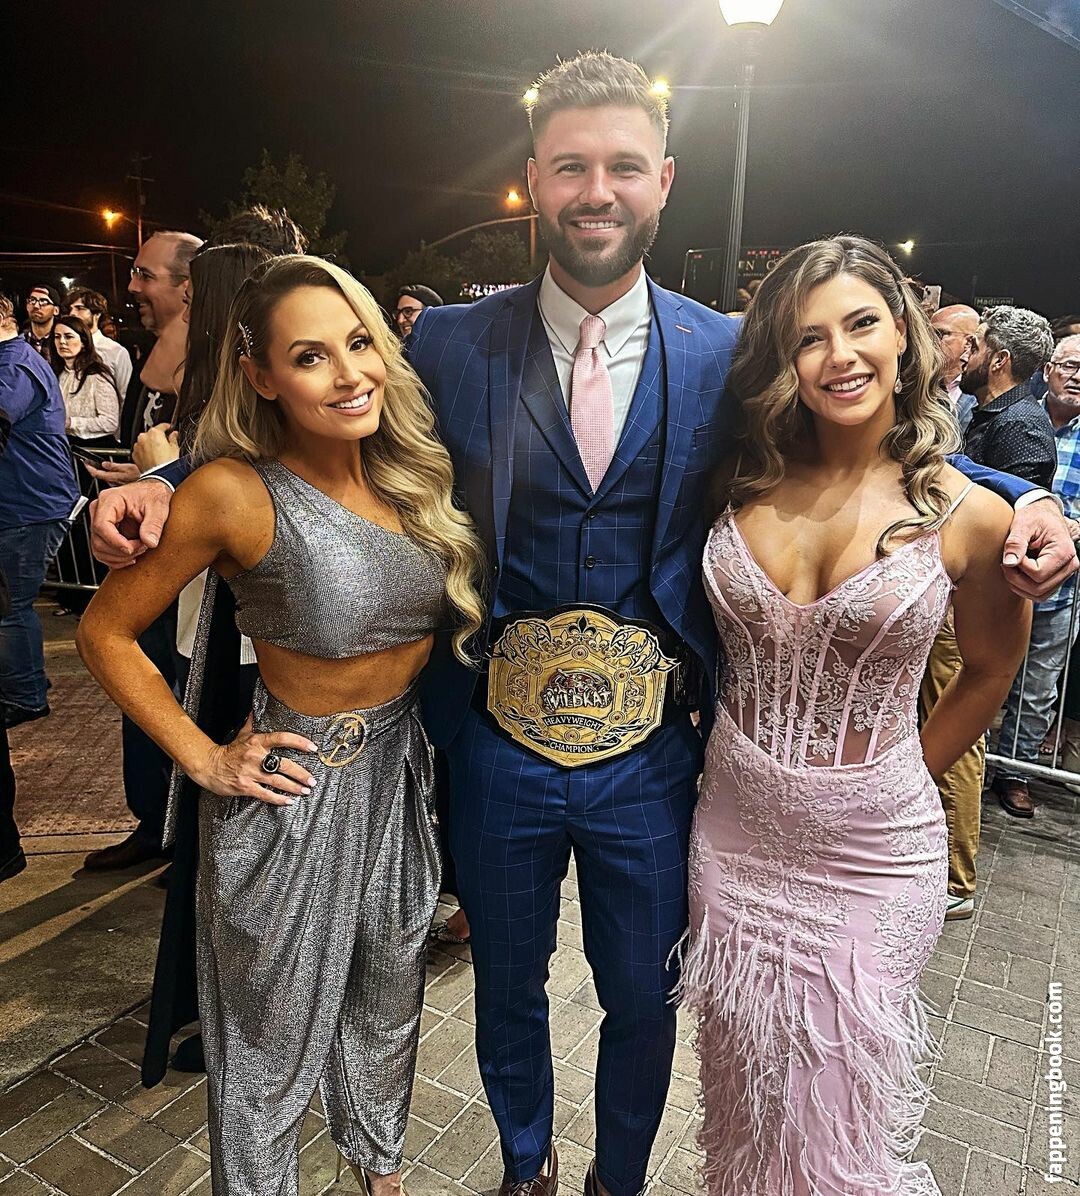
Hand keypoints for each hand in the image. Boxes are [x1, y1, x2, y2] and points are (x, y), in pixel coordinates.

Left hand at [84, 459, 140, 485]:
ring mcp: (117, 485)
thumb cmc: (141, 476)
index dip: (90, 468)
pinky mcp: (121, 486)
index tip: (85, 463)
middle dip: (95, 470)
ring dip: (102, 473)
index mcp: (113, 477)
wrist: (151, 483)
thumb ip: (114, 466)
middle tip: (90, 464)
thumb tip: (104, 464)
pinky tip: (113, 473)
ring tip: (100, 466)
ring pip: (106, 478)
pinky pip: (112, 480)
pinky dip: (110, 476)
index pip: (97, 473)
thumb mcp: (128, 468)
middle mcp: (113, 482)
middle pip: (100, 476)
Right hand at [89, 479, 174, 567]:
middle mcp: (100, 511)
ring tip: (139, 549)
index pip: (101, 526)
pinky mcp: (104, 534)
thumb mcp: (158, 507)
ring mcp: (100, 523)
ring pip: (99, 550)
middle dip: (121, 551)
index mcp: (110, 500)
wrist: (152, 494)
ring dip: (120, 557)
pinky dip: (117, 559)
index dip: (115, 542)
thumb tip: (149, 542)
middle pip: (98, 541)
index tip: (131, 548)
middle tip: (142, 547)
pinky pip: (103, 553)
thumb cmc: (152, 496)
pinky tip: (132, 556)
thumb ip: (154, 524)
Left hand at [132, 424, 179, 471]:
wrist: (159, 476)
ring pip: (144, 441)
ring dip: (150, 444)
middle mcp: (144, 437)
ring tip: (158, 452)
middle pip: (151, 433)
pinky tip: (152, 457)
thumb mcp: (175, 449)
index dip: (167, 427)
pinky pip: (140, 449)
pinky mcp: (134, 454)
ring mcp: (138, 445)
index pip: (162, 425)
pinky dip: (144, 451)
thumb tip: (174, 435)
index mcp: (155, 433)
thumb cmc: (167, 463)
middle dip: (157, 437)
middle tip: (164, 444)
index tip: (169, 428)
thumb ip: (173, 438)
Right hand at [194, 714, 317, 803]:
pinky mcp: (245, 787)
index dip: (299, 742)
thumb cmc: (228, 751)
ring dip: (294, 787)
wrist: (208, 766)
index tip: (312, 748)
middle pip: (284, 764)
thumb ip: (252, 722)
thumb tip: (256, 708)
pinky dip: (278, 799)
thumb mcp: (241, 734)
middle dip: (301, 774)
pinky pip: (266, 794)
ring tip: (305, 790)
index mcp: (257, 742)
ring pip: (278, 781)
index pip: (283, 738)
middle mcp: (256, 756)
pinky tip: (289, 801)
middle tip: (312, 780)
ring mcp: (251, 773)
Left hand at [1001, 497, 1079, 599]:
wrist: (1044, 514)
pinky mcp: (1055, 578)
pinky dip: (1024, 588)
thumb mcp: (1023, 524)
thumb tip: (1009, 563)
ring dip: (1019, 586)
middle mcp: (1069, 565)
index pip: (1038, 574)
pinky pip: (1040, 593)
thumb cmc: (1035, 516)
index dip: (1019, 567)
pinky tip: (1015, 573)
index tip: (1009, 555)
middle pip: (1039, 588)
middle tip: (1005, 563)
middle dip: (1016, 579)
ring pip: (1039, 594)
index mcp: (1063, 551)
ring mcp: (1063, 574)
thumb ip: (1015, 543)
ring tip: (1010, 568)